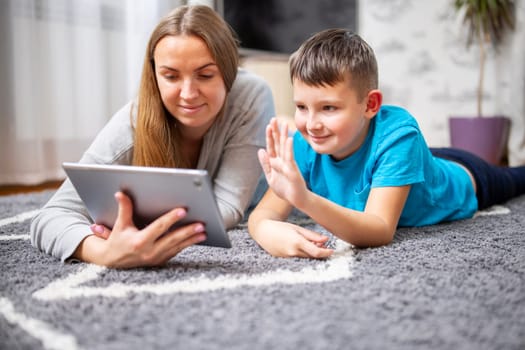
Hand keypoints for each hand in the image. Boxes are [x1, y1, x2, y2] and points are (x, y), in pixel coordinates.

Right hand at [77, 191, 206, 267]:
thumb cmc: (117, 242)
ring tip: (203, 232)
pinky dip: (186, 244)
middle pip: (172, 239)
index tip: (183, 210)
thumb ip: (124, 209)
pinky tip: (196, 238)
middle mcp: (149, 251)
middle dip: (188, 231)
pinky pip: (176, 251)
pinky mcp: (160, 261)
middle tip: (201, 224)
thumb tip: (121, 194)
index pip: (159, 227)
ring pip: (177, 247)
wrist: (112, 262)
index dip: (171, 218)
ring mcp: (156, 258)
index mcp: (139, 241)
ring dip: (191, 239)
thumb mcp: (119, 225)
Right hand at [254, 219, 332, 258]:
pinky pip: (298, 259)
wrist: (263, 232)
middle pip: (312, 257)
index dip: (326, 253)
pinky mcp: (284, 260)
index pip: (316, 252)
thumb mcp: (297, 229)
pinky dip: (303, 255)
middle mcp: (292, 252)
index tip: (332, 251)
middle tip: (324, 246)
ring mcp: (288, 257)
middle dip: (320, 253)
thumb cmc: (280, 228)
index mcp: (297, 242)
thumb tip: (326, 240)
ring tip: (314, 245)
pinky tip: (304, 248)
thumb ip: (312, 236)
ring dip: (312, 254)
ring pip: (305, 259)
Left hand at [258, 118, 307, 206]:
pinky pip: (290, 158)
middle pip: (279, 143)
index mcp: (276, 162)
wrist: (297, 200)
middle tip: (275, 119)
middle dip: (277, 131)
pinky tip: (289, 140)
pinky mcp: (293, 170)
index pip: (272, 146)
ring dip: (284, 136)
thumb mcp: (270, 177)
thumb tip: (260, 150)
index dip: (270, 136)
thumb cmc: (285, 189)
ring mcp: (289, 164)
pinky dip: (289, 149)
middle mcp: (283, 160)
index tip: (269, 125)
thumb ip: (265, 164)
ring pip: (285, 148)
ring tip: (284, 124)